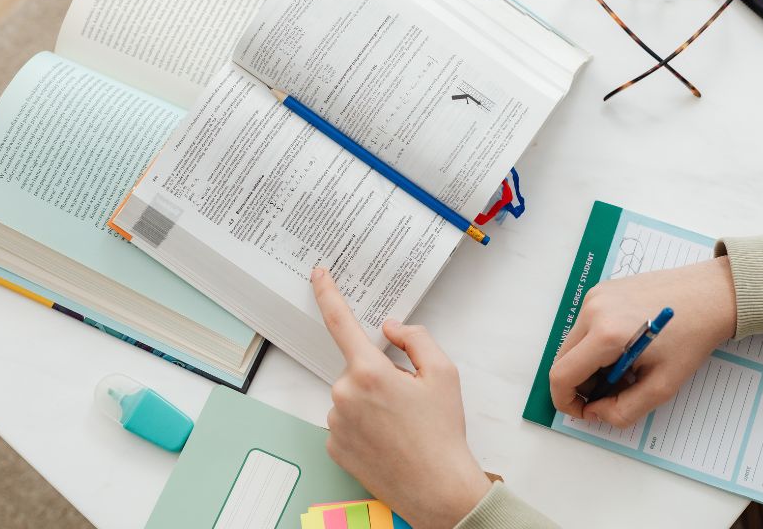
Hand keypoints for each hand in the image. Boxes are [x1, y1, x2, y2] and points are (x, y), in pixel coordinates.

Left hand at [311, 268, 490, 528]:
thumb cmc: (443, 432)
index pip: (340, 322)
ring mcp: (335, 422)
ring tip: (401, 425)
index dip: (327, 293)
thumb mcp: (444, 373)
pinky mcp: (333, 446)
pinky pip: (345, 421)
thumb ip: (415, 338)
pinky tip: (386, 439)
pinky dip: (363, 424)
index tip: (319, 274)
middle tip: (409, 400)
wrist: (436, 488)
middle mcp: (344, 395)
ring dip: (371, 401)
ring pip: (351, 395)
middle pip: (358, 367)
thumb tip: (390, 328)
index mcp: (369, 371)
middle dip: (380, 374)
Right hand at [549, 257, 736, 427]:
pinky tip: (626, 348)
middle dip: (581, 384)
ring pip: (573, 344)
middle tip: (613, 392)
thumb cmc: (692, 337)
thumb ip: (623, 410)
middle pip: (563, 360)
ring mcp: (595, 296)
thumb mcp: (662, 386)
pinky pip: (585, 326)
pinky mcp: (601, 290)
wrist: (711, 294)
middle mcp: (593, 310)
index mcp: (606, 334)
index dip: (567, 401)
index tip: (585, 412)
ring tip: (625, 368)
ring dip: (590, 365)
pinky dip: (596, 345)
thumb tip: (596, 412)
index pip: (562, 375)